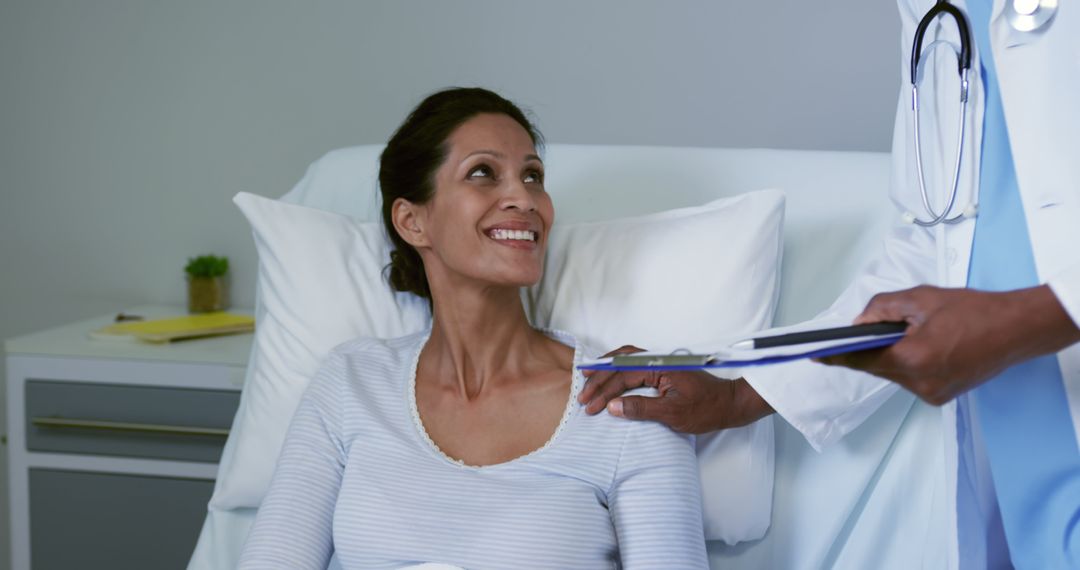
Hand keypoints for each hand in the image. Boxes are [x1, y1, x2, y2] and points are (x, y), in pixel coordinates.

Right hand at [578, 345, 773, 433]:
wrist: (730, 404)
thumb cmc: (706, 409)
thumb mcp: (672, 413)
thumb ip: (640, 408)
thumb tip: (612, 407)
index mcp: (659, 366)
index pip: (622, 377)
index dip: (603, 392)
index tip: (589, 407)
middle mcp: (658, 359)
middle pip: (619, 364)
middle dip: (598, 380)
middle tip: (582, 397)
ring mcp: (660, 362)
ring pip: (625, 359)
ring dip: (606, 370)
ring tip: (588, 379)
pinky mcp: (663, 368)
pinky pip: (633, 363)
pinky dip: (618, 367)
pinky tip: (610, 374)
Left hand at [818, 285, 1079, 404]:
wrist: (1017, 330)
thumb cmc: (974, 310)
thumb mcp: (920, 298)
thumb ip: (882, 309)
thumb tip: (860, 323)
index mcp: (912, 359)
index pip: (861, 360)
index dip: (835, 356)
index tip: (813, 355)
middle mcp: (920, 384)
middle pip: (877, 367)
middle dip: (869, 348)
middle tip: (862, 332)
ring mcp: (932, 394)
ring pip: (894, 373)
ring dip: (891, 355)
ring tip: (905, 333)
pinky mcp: (941, 396)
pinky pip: (911, 378)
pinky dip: (908, 362)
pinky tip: (920, 346)